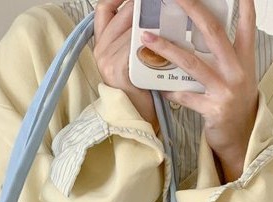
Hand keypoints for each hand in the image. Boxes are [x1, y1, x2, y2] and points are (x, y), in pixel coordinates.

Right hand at [94, 0, 157, 130]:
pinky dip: (154, 39)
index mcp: (102, 44)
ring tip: (172, 19)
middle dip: (145, 6)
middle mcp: (100, 50)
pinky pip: (136, 43)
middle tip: (164, 6)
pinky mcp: (118, 68)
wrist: (137, 119)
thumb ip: (134, 37)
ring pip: (133, 26)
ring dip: (155, 21)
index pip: (104, 8)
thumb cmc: (141, 90)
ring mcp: (107, 59)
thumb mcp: (133, 60)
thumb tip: (153, 12)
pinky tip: (167, 39)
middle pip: (123, 13)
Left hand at [141, 0, 258, 181]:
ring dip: (166, 49)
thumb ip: (225, 54)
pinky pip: (184, 96)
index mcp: (245, 58)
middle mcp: (237, 70)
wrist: (242, 137)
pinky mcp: (213, 110)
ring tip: (146, 37)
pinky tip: (154, 85)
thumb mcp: (237, 74)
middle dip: (193, 9)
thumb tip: (202, 32)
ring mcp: (225, 90)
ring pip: (192, 63)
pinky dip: (168, 90)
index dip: (242, 4)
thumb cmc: (235, 102)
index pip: (246, 24)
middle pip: (213, 32)